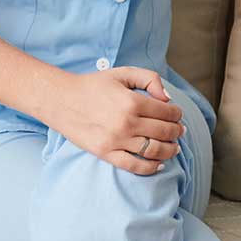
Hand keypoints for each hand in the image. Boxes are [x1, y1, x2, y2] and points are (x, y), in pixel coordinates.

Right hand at [46, 66, 186, 174]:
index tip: (177, 115)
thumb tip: (167, 99)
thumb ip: (149, 79)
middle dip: (177, 131)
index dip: (177, 114)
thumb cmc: (93, 85)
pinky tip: (159, 164)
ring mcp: (116, 140)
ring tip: (174, 147)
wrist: (61, 100)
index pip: (167, 112)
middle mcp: (127, 123)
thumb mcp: (122, 74)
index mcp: (132, 101)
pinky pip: (134, 165)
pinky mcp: (106, 153)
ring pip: (154, 150)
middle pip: (164, 132)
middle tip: (179, 131)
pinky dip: (151, 167)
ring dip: (170, 150)